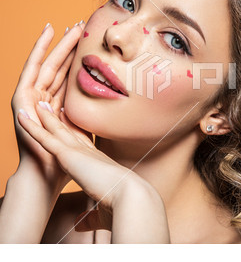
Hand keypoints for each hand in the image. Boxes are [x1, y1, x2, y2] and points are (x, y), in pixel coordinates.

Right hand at [11, 21, 86, 187]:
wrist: (48, 175)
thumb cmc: (68, 154)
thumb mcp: (83, 125)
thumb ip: (89, 110)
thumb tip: (113, 100)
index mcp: (56, 103)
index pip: (67, 73)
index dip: (77, 55)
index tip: (88, 38)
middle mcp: (42, 98)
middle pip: (56, 65)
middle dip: (66, 44)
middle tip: (78, 24)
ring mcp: (30, 100)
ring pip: (44, 65)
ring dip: (52, 45)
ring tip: (60, 26)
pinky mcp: (20, 104)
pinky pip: (28, 75)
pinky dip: (34, 57)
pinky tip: (42, 39)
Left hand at [17, 101, 169, 241]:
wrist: (130, 196)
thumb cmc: (121, 205)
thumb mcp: (103, 209)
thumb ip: (90, 216)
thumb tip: (80, 225)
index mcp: (99, 163)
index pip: (84, 145)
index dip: (75, 134)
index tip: (70, 124)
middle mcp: (89, 153)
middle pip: (71, 132)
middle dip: (61, 119)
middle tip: (54, 106)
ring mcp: (78, 151)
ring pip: (57, 130)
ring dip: (46, 117)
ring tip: (37, 104)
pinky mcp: (68, 155)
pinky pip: (45, 138)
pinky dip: (32, 127)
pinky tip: (22, 117)